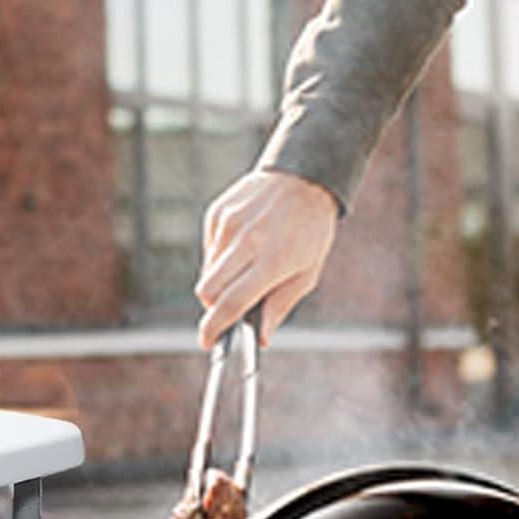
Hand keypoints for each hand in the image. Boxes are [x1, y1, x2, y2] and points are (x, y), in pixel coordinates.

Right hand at [195, 169, 339, 348]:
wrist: (304, 177)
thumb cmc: (311, 230)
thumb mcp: (308, 273)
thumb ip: (280, 305)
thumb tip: (260, 337)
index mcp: (272, 260)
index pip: (232, 302)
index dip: (215, 326)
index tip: (207, 341)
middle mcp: (246, 241)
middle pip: (208, 291)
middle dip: (213, 307)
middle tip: (227, 310)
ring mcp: (228, 225)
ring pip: (207, 272)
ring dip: (220, 282)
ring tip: (246, 268)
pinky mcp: (218, 213)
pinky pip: (210, 249)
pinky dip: (221, 258)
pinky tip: (243, 246)